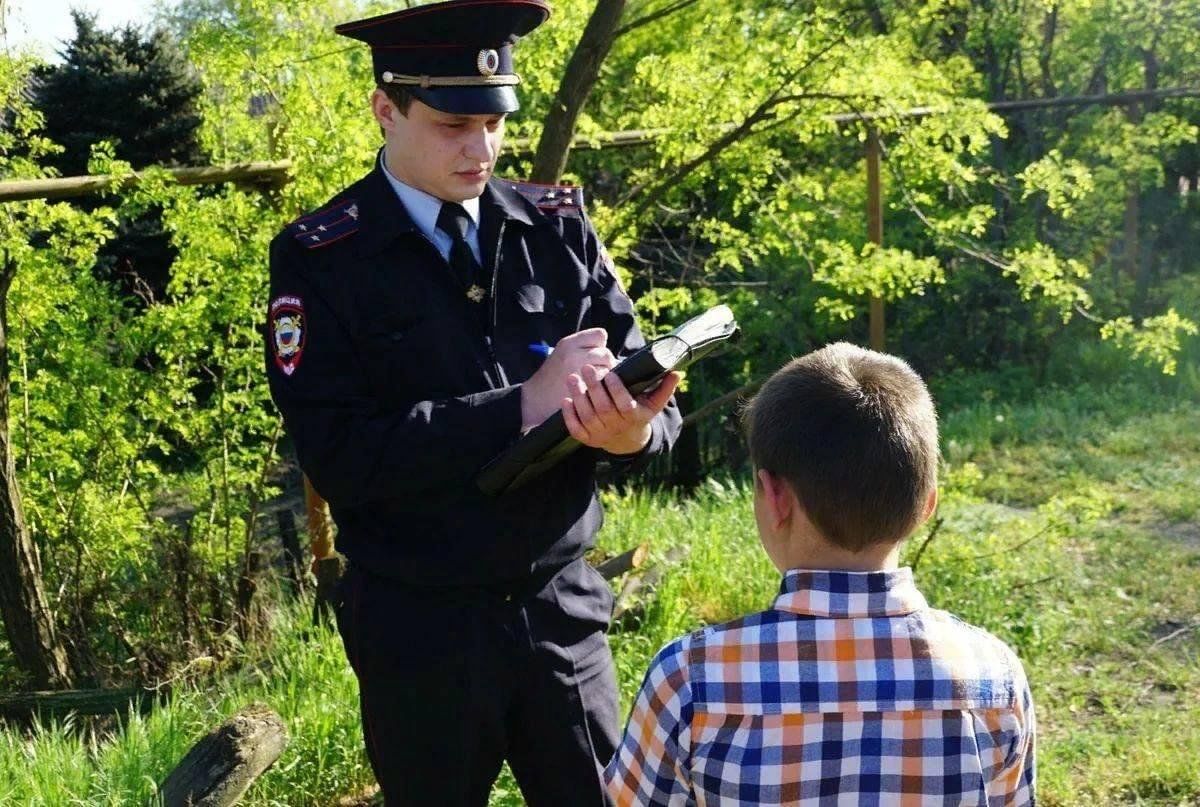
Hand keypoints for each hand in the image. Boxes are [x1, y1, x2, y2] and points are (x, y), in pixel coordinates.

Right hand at [520, 328, 614, 429]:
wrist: (534, 400)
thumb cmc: (552, 377)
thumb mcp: (562, 353)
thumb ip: (583, 348)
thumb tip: (609, 354)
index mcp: (568, 343)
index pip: (600, 335)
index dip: (599, 346)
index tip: (592, 355)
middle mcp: (573, 354)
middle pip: (606, 353)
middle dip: (605, 363)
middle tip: (595, 372)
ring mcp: (578, 372)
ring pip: (608, 369)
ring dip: (605, 376)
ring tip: (592, 382)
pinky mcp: (582, 389)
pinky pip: (603, 384)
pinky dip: (601, 389)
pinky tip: (590, 392)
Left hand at [562, 366, 679, 454]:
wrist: (627, 440)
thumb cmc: (640, 414)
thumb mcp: (654, 403)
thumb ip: (664, 388)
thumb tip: (677, 372)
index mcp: (634, 417)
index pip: (625, 405)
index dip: (616, 389)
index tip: (610, 373)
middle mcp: (617, 427)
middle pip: (603, 408)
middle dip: (594, 387)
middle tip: (586, 367)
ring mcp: (601, 435)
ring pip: (587, 416)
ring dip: (578, 397)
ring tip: (572, 377)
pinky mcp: (587, 439)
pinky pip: (576, 429)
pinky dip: (569, 416)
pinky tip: (565, 400)